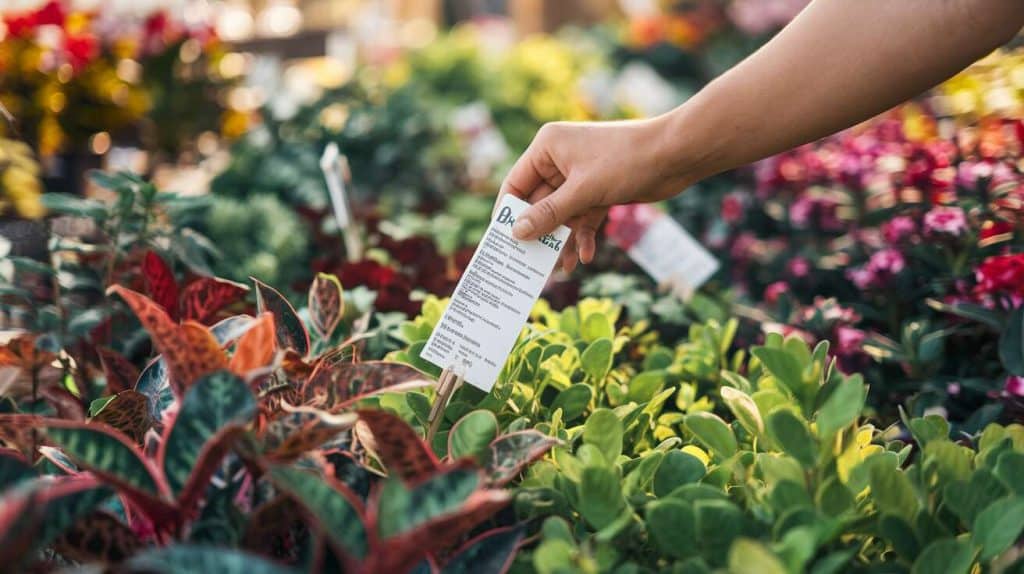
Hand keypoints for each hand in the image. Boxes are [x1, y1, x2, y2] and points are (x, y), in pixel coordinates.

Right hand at [497, 117, 691, 271]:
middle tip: (530, 264)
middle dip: (539, 234)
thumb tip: (517, 232)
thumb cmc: (627, 161)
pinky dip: (582, 236)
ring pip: (561, 215)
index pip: (516, 184)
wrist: (677, 154)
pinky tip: (585, 256)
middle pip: (538, 204)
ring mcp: (580, 176)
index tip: (502, 243)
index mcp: (548, 147)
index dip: (508, 213)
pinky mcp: (599, 191)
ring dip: (562, 240)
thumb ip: (548, 213)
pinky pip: (582, 218)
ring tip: (560, 269)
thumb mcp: (583, 191)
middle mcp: (559, 160)